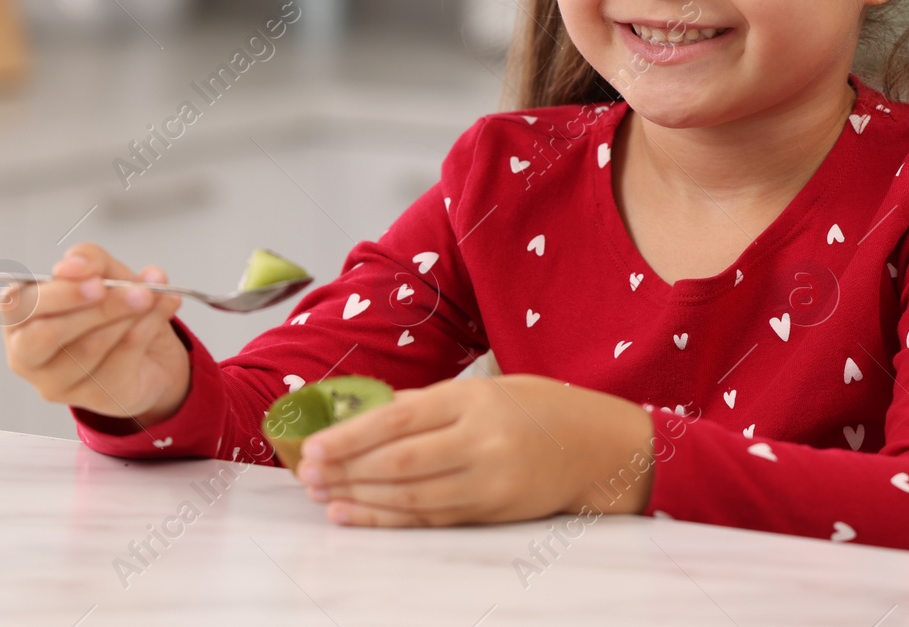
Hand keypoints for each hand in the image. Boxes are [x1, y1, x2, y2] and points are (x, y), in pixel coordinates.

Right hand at [0, 242, 189, 426]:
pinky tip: (164, 308)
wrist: (152, 353)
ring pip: (89, 347)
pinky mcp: (93, 397)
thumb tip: (77, 263)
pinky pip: (121, 359)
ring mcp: (57, 383)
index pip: (17, 305)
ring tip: (154, 295)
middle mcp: (27, 355)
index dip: (57, 292)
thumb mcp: (105, 274)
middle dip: (97, 307)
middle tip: (137, 290)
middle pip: (47, 333)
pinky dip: (148, 327)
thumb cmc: (114, 311)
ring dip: (129, 315)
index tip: (95, 279)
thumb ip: (90, 261)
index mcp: (20, 318)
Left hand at [294, 373, 655, 526]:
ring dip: (361, 499)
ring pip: (412, 496)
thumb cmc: (541, 408)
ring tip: (323, 497)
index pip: (401, 418)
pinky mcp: (493, 512)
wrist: (601, 447)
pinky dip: (389, 519)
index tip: (315, 447)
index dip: (352, 436)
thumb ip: (431, 403)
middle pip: (400, 461)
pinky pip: (431, 519)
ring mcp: (489, 481)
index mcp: (476, 399)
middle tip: (307, 476)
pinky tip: (357, 514)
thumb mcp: (488, 388)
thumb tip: (369, 413)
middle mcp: (482, 440)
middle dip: (348, 470)